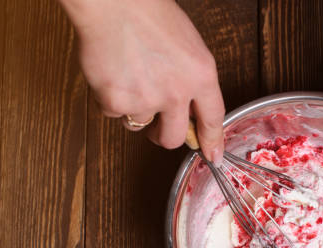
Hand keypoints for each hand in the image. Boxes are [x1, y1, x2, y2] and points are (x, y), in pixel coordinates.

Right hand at [65, 0, 224, 162]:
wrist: (113, 1)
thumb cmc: (149, 15)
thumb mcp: (189, 46)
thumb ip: (193, 81)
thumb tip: (190, 110)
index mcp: (201, 75)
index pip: (212, 120)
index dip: (212, 142)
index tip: (212, 156)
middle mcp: (176, 92)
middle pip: (173, 138)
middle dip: (165, 136)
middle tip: (158, 126)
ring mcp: (145, 99)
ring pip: (140, 125)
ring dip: (134, 109)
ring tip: (129, 76)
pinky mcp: (115, 101)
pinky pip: (114, 114)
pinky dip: (110, 98)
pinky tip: (113, 72)